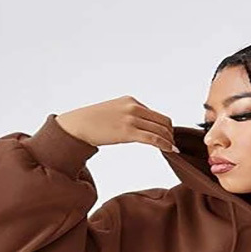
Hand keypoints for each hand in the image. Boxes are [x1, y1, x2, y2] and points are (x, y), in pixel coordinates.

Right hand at [54, 95, 177, 152]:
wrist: (78, 125)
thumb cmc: (93, 121)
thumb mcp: (114, 111)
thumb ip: (129, 116)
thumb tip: (140, 127)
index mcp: (131, 101)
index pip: (156, 114)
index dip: (165, 127)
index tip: (168, 137)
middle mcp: (134, 107)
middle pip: (163, 121)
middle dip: (170, 134)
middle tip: (172, 144)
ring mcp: (131, 119)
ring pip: (160, 130)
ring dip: (169, 141)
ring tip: (171, 149)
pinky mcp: (128, 132)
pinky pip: (153, 138)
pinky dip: (164, 144)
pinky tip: (170, 150)